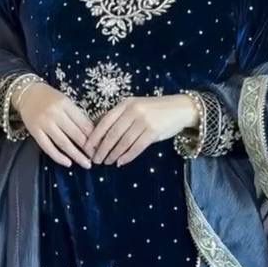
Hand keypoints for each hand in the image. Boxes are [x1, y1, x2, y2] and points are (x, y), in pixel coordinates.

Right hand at [13, 81, 93, 167]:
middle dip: (88, 148)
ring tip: (86, 164)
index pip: (83, 123)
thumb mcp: (65, 101)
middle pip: (75, 134)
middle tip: (97, 158)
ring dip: (76, 155)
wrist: (27, 93)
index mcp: (66, 104)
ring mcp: (44, 123)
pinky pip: (48, 147)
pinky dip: (58, 157)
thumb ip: (76, 115)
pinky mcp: (34, 132)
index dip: (94, 137)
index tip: (100, 146)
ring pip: (63, 143)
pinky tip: (68, 163)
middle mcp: (55, 113)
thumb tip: (92, 133)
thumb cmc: (49, 98)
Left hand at [84, 94, 199, 165]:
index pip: (105, 121)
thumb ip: (121, 117)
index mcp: (125, 104)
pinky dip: (127, 156)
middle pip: (112, 134)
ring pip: (123, 142)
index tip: (86, 148)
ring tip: (106, 162)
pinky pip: (136, 147)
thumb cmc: (155, 110)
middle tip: (95, 160)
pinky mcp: (153, 131)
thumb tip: (100, 133)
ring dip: (113, 154)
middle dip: (102, 149)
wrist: (180, 108)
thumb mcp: (136, 107)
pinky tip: (121, 162)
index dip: (94, 136)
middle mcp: (133, 111)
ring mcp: (143, 121)